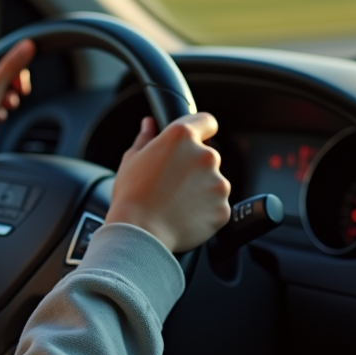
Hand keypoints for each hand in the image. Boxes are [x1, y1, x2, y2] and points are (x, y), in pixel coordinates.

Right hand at [106, 113, 230, 252]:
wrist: (140, 233)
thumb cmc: (132, 195)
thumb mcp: (132, 159)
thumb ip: (146, 138)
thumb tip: (149, 124)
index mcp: (182, 137)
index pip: (207, 121)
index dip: (201, 129)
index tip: (197, 137)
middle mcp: (205, 155)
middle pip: (207, 155)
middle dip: (194, 167)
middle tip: (172, 183)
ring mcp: (218, 183)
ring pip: (214, 182)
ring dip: (201, 189)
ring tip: (176, 202)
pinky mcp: (223, 208)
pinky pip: (216, 206)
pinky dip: (205, 210)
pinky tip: (184, 216)